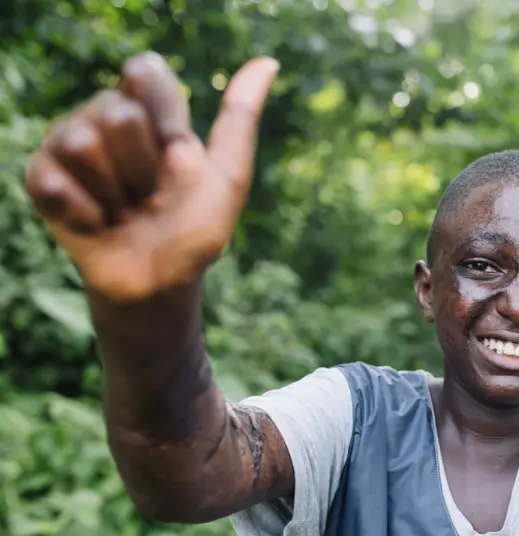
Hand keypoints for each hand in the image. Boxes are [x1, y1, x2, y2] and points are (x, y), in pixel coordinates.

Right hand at [25, 52, 279, 301]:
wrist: (160, 283)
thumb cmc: (194, 230)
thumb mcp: (227, 178)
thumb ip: (240, 119)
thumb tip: (269, 62)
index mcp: (150, 111)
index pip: (144, 71)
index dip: (165, 118)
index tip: (179, 158)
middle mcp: (104, 118)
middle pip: (117, 114)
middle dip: (144, 168)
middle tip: (149, 195)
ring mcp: (68, 145)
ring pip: (83, 142)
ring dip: (115, 192)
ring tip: (123, 208)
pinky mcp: (42, 178)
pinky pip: (55, 180)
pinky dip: (87, 213)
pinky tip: (97, 223)